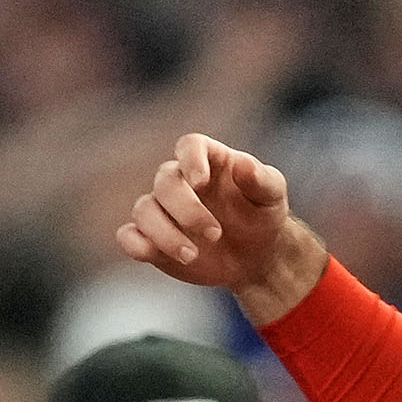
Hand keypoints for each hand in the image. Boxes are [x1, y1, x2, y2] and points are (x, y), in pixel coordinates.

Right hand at [116, 134, 325, 323]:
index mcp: (208, 160)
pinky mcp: (152, 239)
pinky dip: (135, 244)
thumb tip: (244, 164)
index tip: (201, 182)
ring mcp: (163, 210)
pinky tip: (152, 254)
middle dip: (186, 209)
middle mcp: (180, 181)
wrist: (257, 255)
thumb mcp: (272, 196)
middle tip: (214, 234)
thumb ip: (261, 179)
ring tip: (192, 255)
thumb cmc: (263, 216)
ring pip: (143, 210)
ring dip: (164, 233)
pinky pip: (128, 236)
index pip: (189, 146)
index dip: (191, 160)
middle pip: (165, 182)